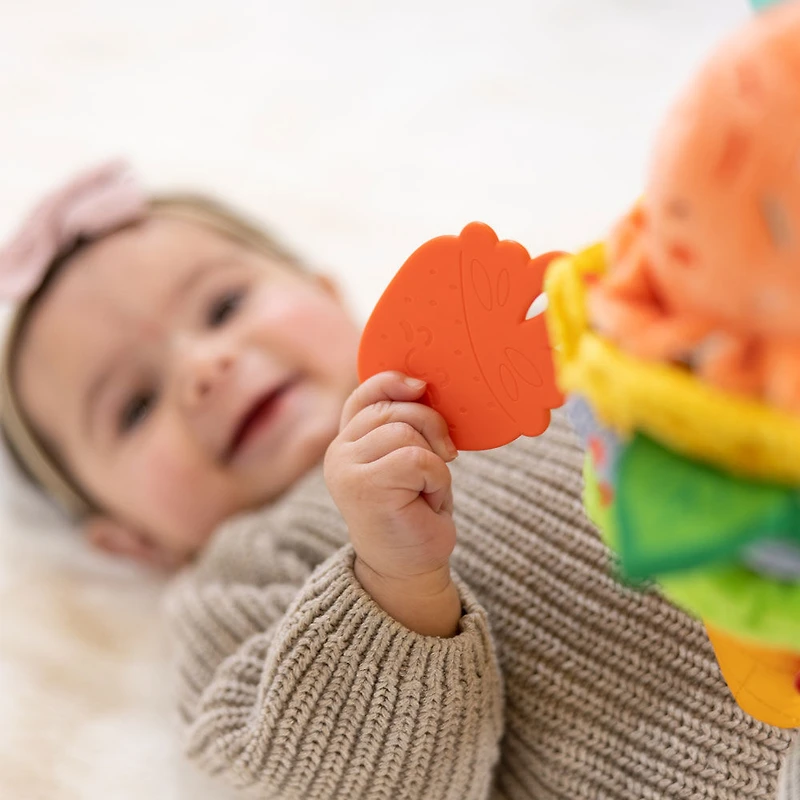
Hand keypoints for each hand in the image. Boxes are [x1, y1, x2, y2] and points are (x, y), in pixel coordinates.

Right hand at [324, 372, 461, 635]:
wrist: (409, 568)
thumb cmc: (414, 511)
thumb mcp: (409, 458)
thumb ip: (403, 424)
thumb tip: (421, 385)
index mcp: (349, 441)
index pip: (365, 395)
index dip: (393, 383)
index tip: (421, 387)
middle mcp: (339, 451)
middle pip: (394, 409)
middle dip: (432, 427)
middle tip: (445, 457)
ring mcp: (346, 469)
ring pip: (407, 433)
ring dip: (434, 461)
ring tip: (428, 488)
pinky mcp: (364, 487)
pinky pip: (417, 459)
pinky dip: (436, 478)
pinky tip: (427, 499)